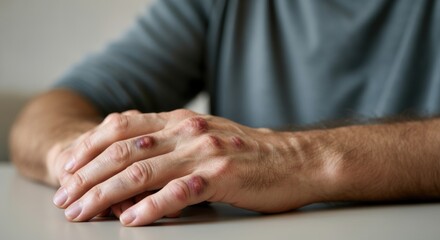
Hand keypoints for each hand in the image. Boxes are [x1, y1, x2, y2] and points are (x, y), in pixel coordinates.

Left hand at [53, 109, 320, 225]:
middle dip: (88, 176)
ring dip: (107, 194)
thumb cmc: (249, 151)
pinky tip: (132, 220)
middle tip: (66, 198)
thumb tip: (135, 153)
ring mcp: (204, 153)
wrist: (295, 159)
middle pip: (124, 151)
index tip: (70, 170)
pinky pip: (178, 193)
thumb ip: (172, 139)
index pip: (122, 127)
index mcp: (180, 120)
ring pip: (143, 172)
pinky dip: (151, 207)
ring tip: (84, 212)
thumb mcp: (205, 134)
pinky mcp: (221, 176)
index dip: (90, 147)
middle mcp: (187, 131)